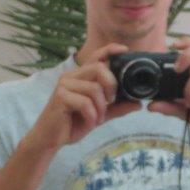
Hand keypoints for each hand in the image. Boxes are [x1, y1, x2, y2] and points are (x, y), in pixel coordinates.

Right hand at [25, 43, 140, 152]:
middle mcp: (71, 76)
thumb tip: (138, 104)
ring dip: (101, 108)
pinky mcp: (60, 97)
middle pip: (99, 68)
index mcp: (80, 76)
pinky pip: (85, 102)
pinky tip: (90, 123)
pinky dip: (92, 115)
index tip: (124, 50)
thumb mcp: (100, 114)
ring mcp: (64, 85)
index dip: (110, 50)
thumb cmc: (73, 123)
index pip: (95, 57)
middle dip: (111, 86)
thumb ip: (117, 108)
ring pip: (94, 88)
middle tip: (110, 102)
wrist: (51, 139)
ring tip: (97, 118)